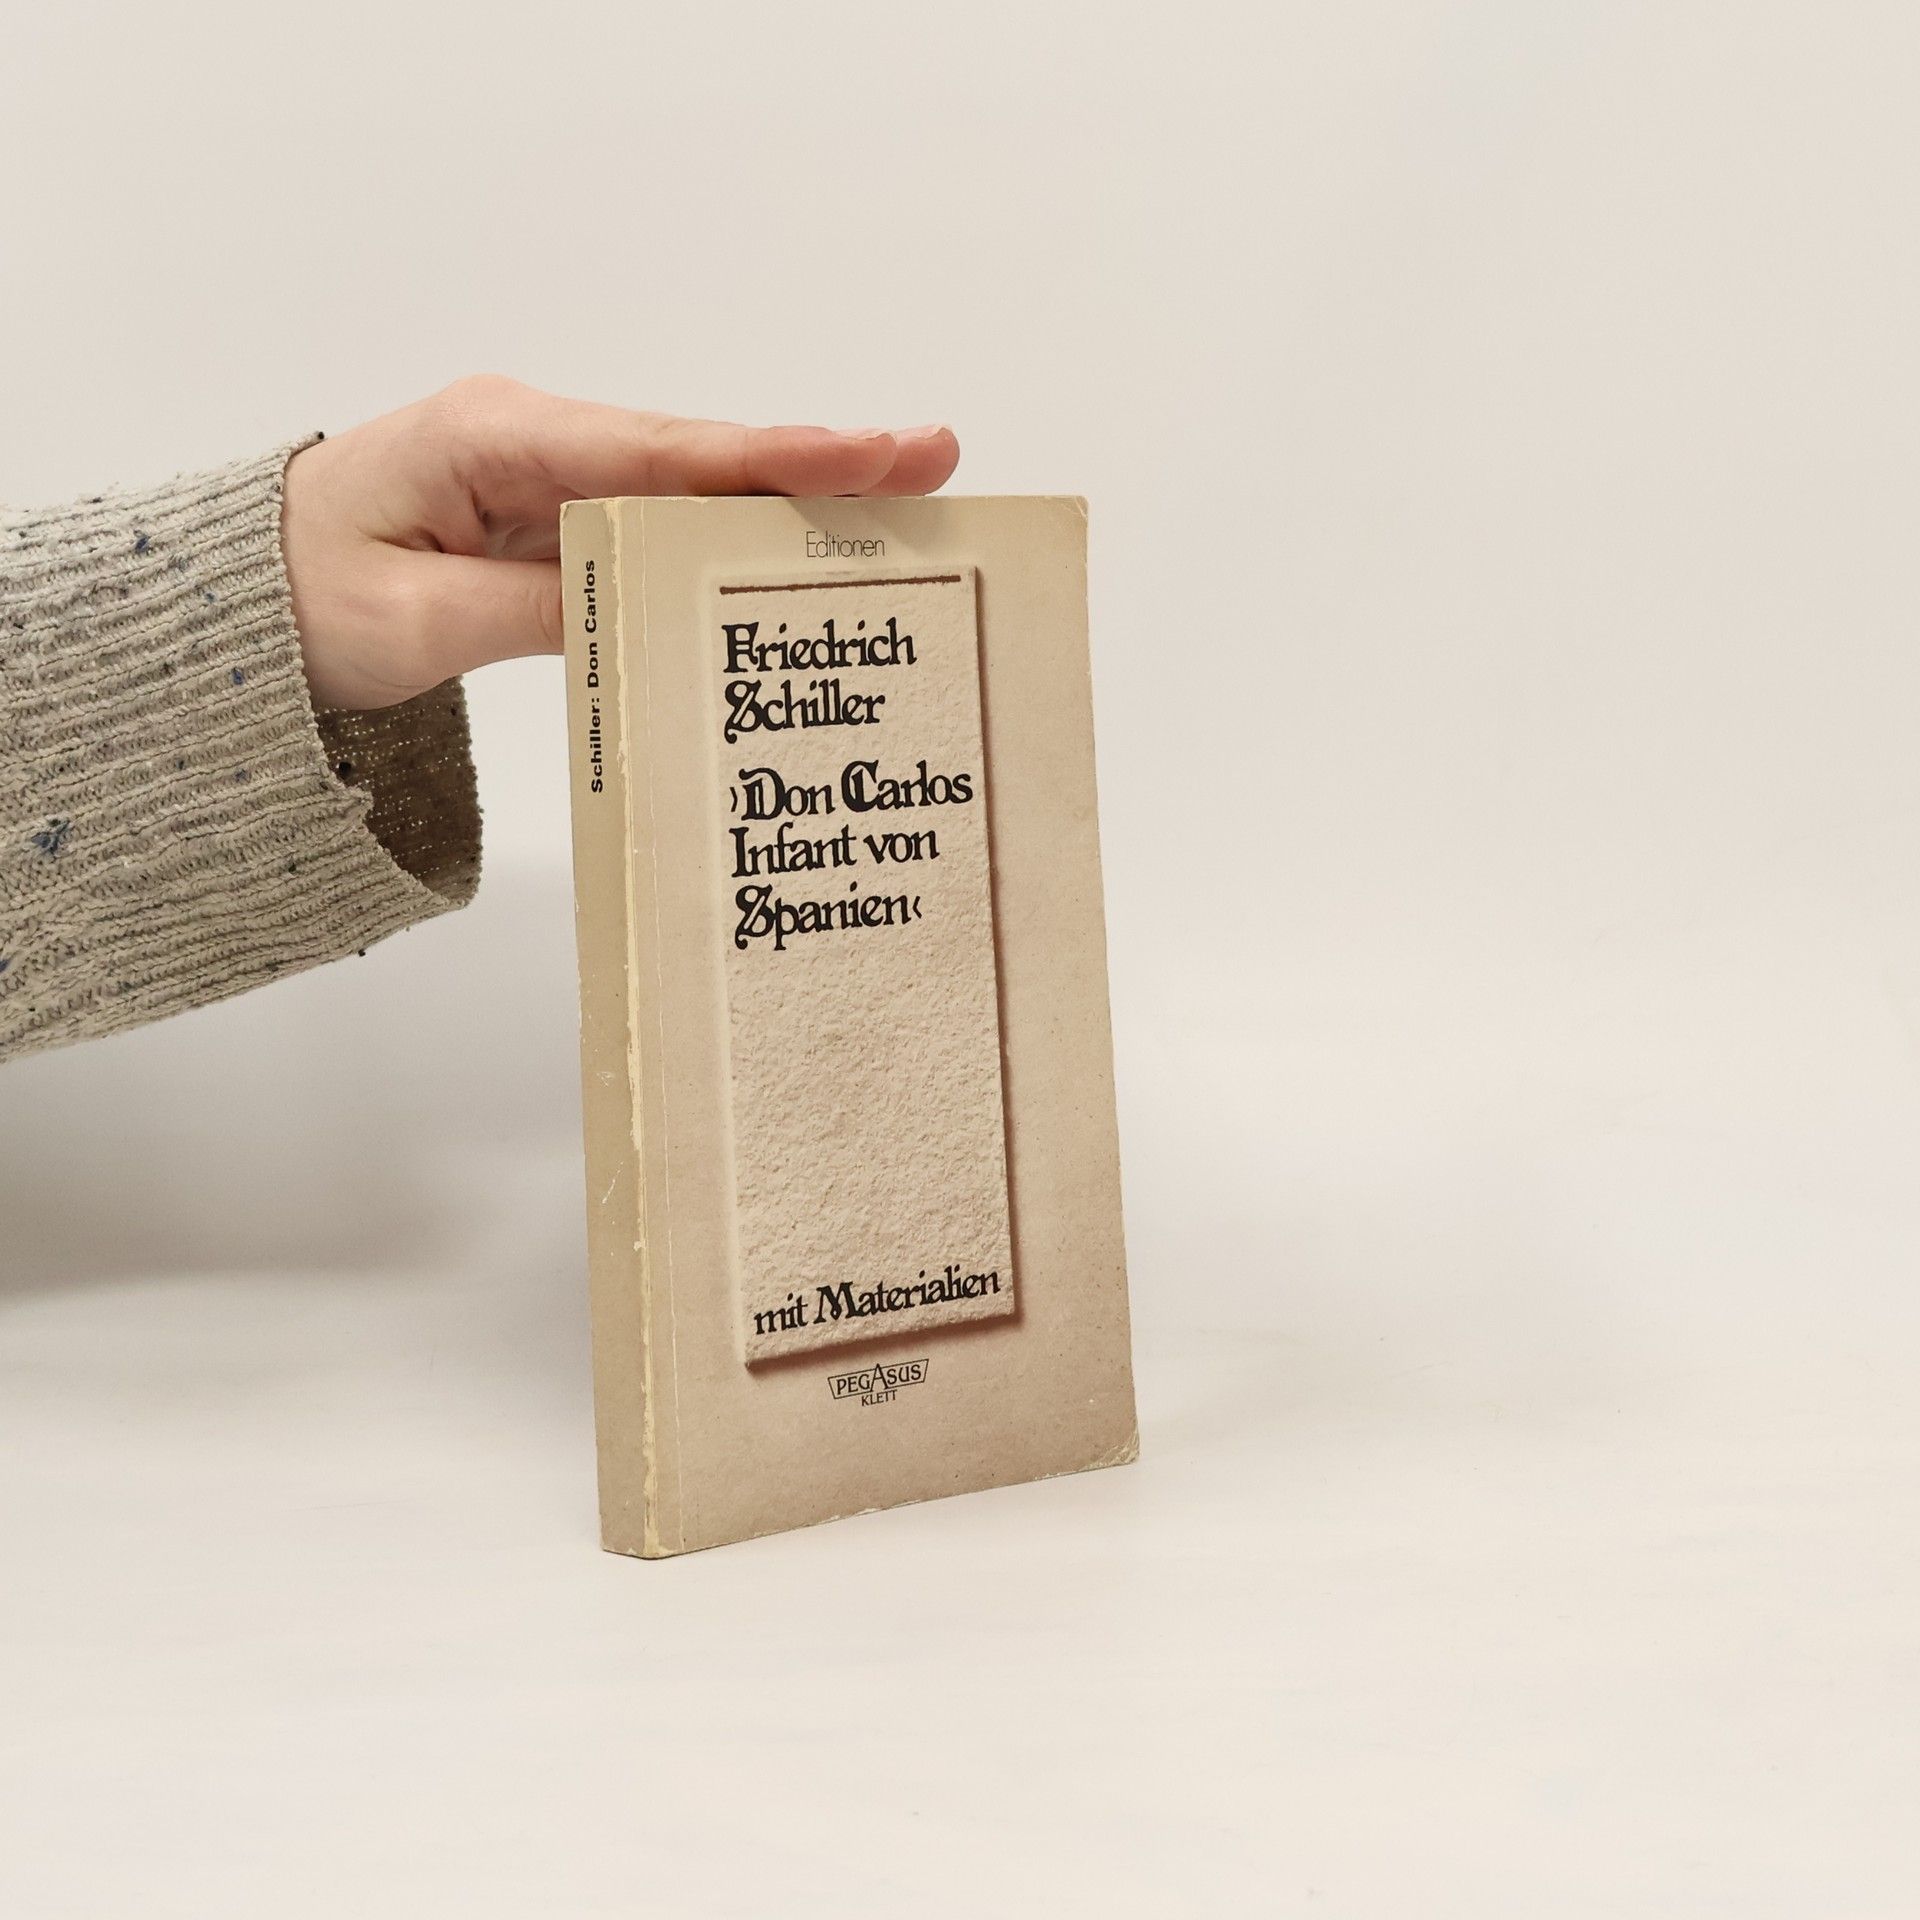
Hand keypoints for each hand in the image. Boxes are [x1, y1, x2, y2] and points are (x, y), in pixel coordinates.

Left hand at [280, 375, 959, 710]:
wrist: (240, 603)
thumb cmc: (300, 601)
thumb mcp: (409, 625)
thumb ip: (535, 612)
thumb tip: (650, 611)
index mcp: (493, 437)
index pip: (656, 448)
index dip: (769, 456)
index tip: (870, 450)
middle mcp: (535, 437)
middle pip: (697, 454)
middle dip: (816, 461)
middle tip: (932, 459)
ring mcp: (549, 472)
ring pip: (690, 486)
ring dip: (789, 499)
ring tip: (901, 503)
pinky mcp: (554, 513)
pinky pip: (657, 522)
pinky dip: (730, 536)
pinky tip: (800, 551)